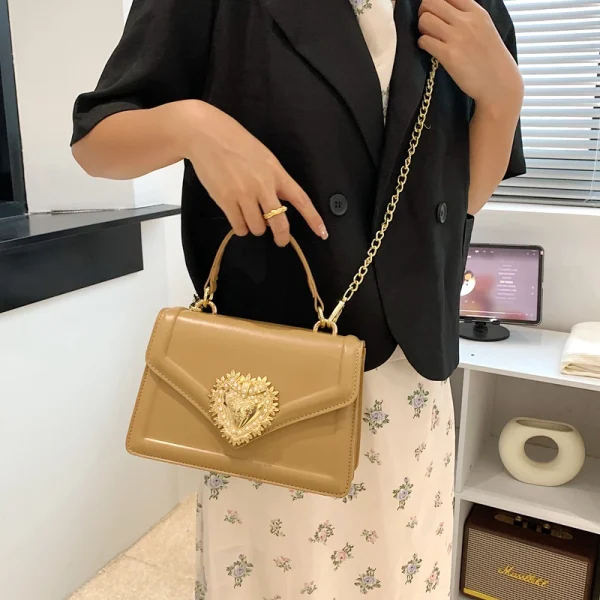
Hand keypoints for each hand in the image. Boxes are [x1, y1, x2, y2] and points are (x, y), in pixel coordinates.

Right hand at [181, 102, 327, 246]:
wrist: (206, 134)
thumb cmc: (236, 143)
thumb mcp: (264, 157)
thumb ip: (273, 180)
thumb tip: (276, 206)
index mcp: (277, 173)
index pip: (301, 200)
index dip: (313, 219)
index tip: (323, 233)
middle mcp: (263, 185)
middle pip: (279, 223)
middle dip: (281, 236)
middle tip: (280, 241)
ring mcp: (244, 194)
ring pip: (257, 228)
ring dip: (254, 228)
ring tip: (248, 215)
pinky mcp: (226, 200)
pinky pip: (239, 227)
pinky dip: (240, 227)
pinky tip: (237, 217)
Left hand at [418, 0, 522, 111]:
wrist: (499, 84)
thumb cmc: (490, 58)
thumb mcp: (484, 28)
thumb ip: (467, 16)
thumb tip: (446, 11)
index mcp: (476, 11)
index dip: (436, 2)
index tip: (436, 13)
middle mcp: (466, 21)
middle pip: (431, 2)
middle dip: (424, 12)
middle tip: (427, 25)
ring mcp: (457, 37)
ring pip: (425, 19)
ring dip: (422, 29)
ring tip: (429, 38)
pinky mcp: (448, 55)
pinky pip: (424, 40)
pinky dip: (422, 44)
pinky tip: (429, 49)